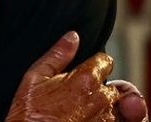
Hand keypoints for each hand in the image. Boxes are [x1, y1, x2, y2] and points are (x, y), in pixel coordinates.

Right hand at [6, 31, 145, 121]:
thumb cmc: (29, 115)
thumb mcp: (34, 79)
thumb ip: (57, 56)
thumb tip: (72, 37)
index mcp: (85, 79)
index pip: (106, 61)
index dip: (96, 66)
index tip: (86, 73)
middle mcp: (102, 100)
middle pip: (117, 88)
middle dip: (104, 91)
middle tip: (84, 99)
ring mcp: (108, 121)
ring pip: (121, 110)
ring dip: (109, 111)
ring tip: (86, 115)